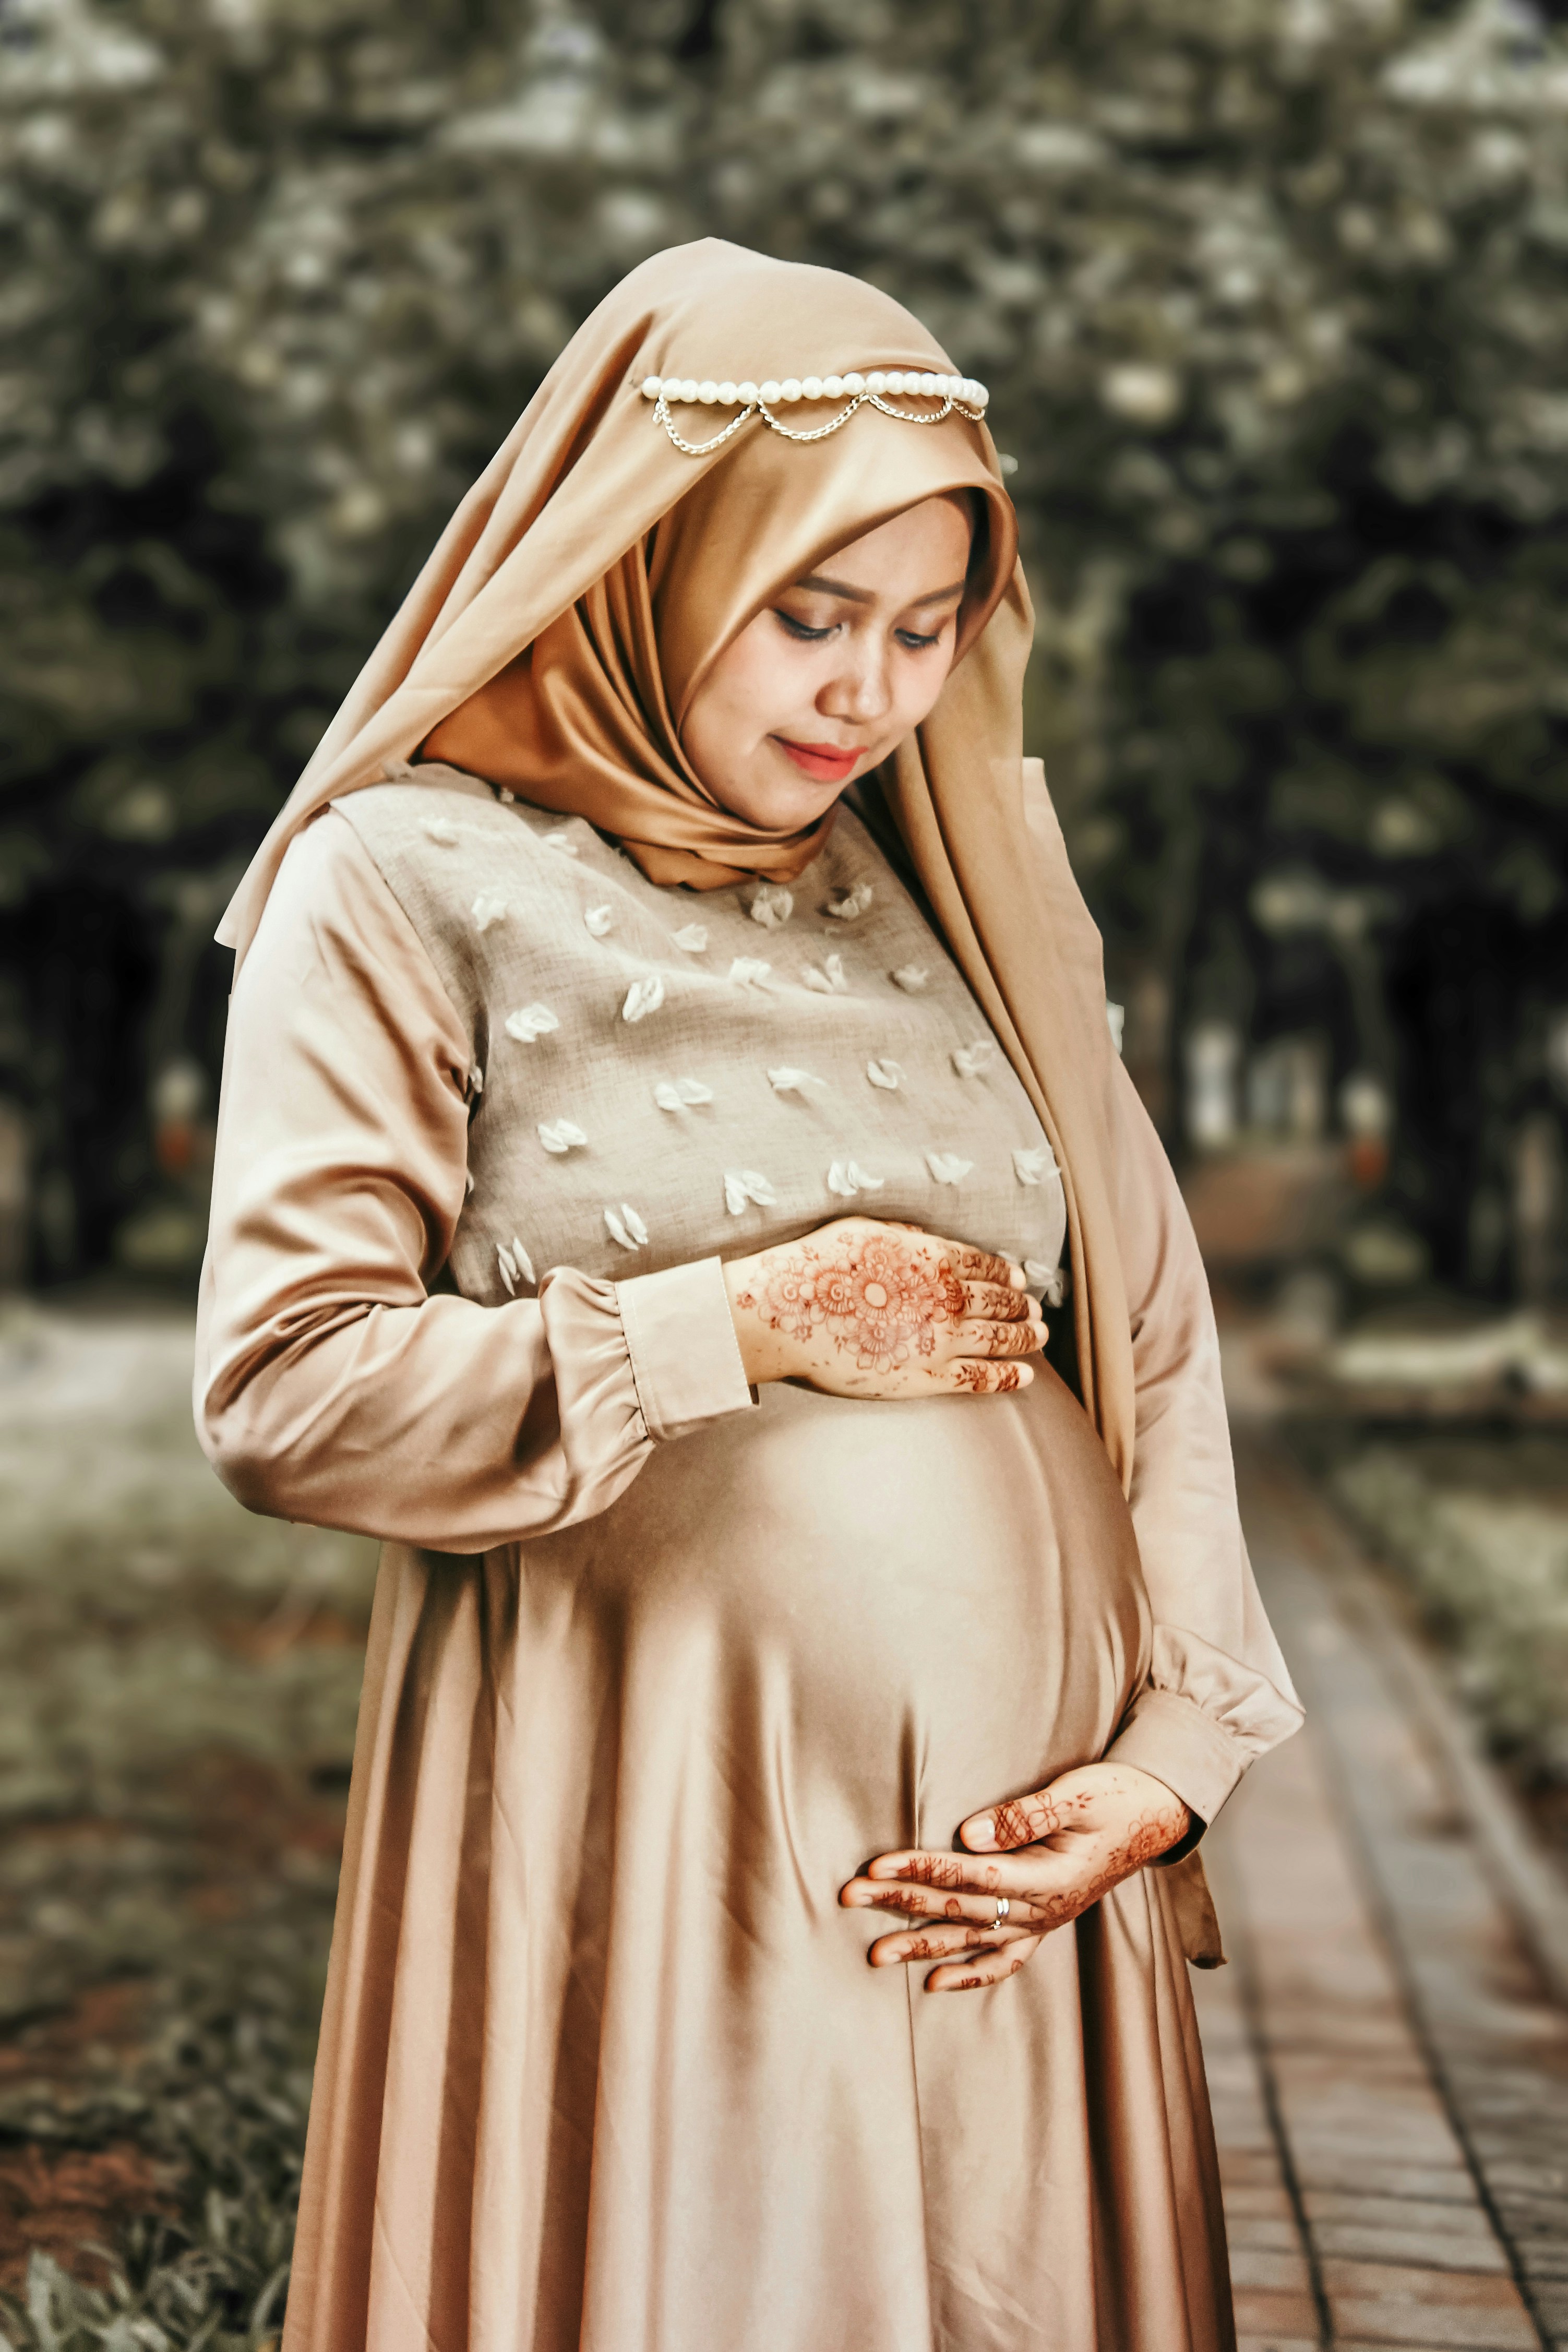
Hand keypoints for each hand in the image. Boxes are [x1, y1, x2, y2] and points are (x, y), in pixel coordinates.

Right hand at [722, 1216, 1043, 1398]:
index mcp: (934, 1259)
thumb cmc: (818, 1265)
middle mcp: (947, 1299)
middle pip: (999, 1302)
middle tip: (1035, 1309)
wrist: (791, 1311)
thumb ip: (905, 1236)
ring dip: (1024, 1336)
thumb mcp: (866, 1230)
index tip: (1019, 1280)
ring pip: (998, 1338)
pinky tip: (1026, 1375)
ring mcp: (940, 1340)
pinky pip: (978, 1378)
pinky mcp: (925, 1377)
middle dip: (1021, 1305)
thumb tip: (924, 1238)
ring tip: (1039, 1335)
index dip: (1006, 1274)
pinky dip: (1007, 1376)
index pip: (985, 1267)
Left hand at [839, 1761, 1191, 1991]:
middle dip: (901, 1904)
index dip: (920, 1872)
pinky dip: (970, 1975)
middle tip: (849, 1898)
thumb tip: (972, 1834)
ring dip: (922, 1946)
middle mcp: (1044, 1908)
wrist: (1157, 1815)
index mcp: (1049, 1876)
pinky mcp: (1047, 1919)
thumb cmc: (1116, 1796)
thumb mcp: (1078, 1793)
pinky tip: (935, 1984)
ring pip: (973, 1941)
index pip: (969, 1876)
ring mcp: (1045, 1920)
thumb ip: (1027, 1815)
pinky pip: (1006, 1960)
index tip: (875, 1867)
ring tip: (874, 1954)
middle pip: (960, 1910)